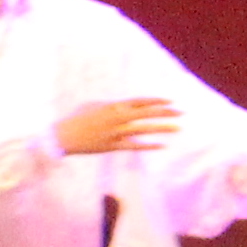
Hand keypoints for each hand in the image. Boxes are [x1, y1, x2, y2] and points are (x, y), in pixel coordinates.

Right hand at [56, 98, 179, 158]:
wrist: (64, 135)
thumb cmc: (77, 117)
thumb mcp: (95, 105)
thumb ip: (112, 105)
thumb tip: (123, 107)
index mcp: (114, 105)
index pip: (140, 101)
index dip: (156, 101)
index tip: (170, 101)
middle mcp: (118, 117)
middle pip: (147, 113)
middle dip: (165, 112)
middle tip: (181, 112)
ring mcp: (116, 132)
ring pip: (144, 129)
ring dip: (162, 128)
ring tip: (178, 128)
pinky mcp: (113, 146)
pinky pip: (135, 146)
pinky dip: (148, 146)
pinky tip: (162, 146)